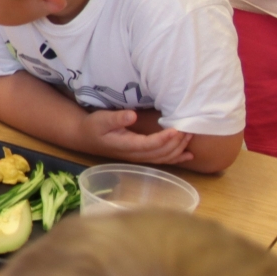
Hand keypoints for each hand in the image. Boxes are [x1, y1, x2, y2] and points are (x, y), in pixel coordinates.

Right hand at [80, 109, 194, 165]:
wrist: (87, 138)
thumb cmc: (94, 126)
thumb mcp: (100, 119)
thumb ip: (116, 118)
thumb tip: (132, 115)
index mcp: (126, 145)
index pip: (149, 145)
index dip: (164, 139)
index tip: (176, 129)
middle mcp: (135, 155)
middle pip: (160, 153)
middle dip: (176, 142)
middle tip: (188, 128)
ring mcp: (140, 157)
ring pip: (164, 158)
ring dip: (178, 149)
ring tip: (189, 135)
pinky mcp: (142, 156)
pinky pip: (162, 160)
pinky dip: (176, 158)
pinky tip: (188, 155)